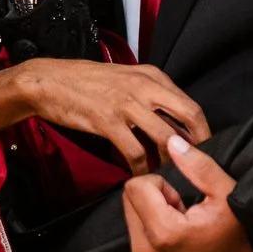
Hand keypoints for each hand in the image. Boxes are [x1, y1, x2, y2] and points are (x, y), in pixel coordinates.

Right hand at [0, 57, 206, 172]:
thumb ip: (150, 97)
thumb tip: (172, 124)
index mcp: (152, 76)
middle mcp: (144, 87)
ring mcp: (127, 104)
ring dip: (168, 161)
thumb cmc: (86, 83)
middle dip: (197, 147)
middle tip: (194, 167)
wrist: (49, 81)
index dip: (202, 132)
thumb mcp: (126, 79)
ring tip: (165, 174)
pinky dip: (140, 168)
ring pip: (165, 138)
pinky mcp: (108, 121)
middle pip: (188, 118)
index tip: (203, 151)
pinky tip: (137, 173)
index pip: (191, 105)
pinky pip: (135, 151)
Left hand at [123, 136, 252, 251]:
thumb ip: (197, 166)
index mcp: (163, 233)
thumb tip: (172, 142)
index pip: (135, 187)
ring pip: (131, 216)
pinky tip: (182, 236)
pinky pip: (137, 234)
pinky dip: (154, 227)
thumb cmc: (244, 236)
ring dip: (154, 212)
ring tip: (185, 223)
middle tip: (185, 209)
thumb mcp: (227, 194)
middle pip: (129, 200)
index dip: (161, 183)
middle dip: (154, 197)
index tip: (184, 197)